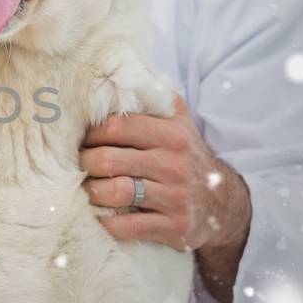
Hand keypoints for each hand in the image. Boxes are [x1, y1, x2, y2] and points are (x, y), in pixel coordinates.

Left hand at [79, 94, 250, 260]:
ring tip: (85, 190)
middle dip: (85, 164)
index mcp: (171, 133)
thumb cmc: (186, 157)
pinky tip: (98, 217)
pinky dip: (107, 223)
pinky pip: (129, 227)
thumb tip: (113, 75)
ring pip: (116, 192)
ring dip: (92, 193)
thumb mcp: (178, 121)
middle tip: (77, 167)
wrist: (224, 201)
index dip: (90, 134)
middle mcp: (174, 163)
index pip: (116, 127)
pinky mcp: (175, 226)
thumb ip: (151, 99)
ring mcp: (175, 196)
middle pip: (109, 160)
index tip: (80, 141)